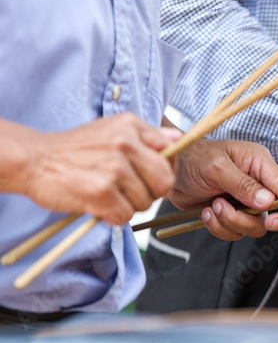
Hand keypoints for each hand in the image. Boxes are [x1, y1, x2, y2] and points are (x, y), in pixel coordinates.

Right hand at [5, 114, 179, 224]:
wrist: (34, 160)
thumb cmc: (75, 150)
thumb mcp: (112, 130)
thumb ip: (147, 136)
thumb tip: (178, 137)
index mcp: (130, 126)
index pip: (171, 153)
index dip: (164, 170)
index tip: (149, 175)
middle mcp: (125, 143)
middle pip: (164, 183)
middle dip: (150, 193)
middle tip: (128, 190)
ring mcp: (114, 168)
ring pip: (144, 203)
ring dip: (127, 206)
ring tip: (106, 193)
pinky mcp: (101, 191)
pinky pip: (125, 215)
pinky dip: (112, 216)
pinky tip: (98, 204)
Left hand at [169, 139, 277, 240]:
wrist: (169, 168)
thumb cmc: (193, 158)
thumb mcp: (217, 167)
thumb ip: (243, 185)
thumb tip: (268, 202)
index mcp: (260, 164)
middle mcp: (258, 184)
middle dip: (270, 221)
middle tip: (266, 222)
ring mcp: (246, 202)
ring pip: (256, 226)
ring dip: (234, 221)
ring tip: (215, 206)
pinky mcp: (232, 215)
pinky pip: (236, 233)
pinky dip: (220, 227)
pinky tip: (207, 212)